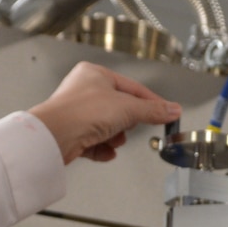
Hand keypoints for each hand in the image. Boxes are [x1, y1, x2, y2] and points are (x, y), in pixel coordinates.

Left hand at [29, 62, 180, 163]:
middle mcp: (83, 91)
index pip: (132, 88)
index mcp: (95, 74)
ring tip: (111, 140)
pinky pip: (95, 142)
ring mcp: (76, 113)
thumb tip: (173, 110)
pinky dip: (102, 149)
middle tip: (127, 126)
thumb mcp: (128, 108)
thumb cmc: (81, 112)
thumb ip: (153, 111)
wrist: (55, 136)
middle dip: (126, 124)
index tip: (166, 112)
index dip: (151, 102)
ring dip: (114, 138)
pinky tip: (104, 151)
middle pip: (119, 109)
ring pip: (107, 128)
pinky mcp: (71, 134)